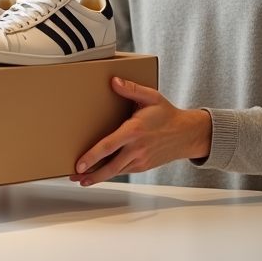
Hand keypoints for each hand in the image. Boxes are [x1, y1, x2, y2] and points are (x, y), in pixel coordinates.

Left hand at [69, 76, 211, 185]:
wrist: (187, 134)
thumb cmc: (167, 114)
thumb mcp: (151, 97)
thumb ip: (131, 89)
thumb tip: (114, 81)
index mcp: (134, 131)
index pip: (108, 146)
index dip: (92, 157)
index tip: (79, 164)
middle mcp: (136, 148)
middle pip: (109, 166)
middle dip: (91, 174)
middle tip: (74, 176)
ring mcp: (140, 160)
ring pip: (115, 172)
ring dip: (98, 177)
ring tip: (81, 179)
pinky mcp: (143, 166)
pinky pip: (123, 171)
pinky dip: (111, 174)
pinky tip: (100, 173)